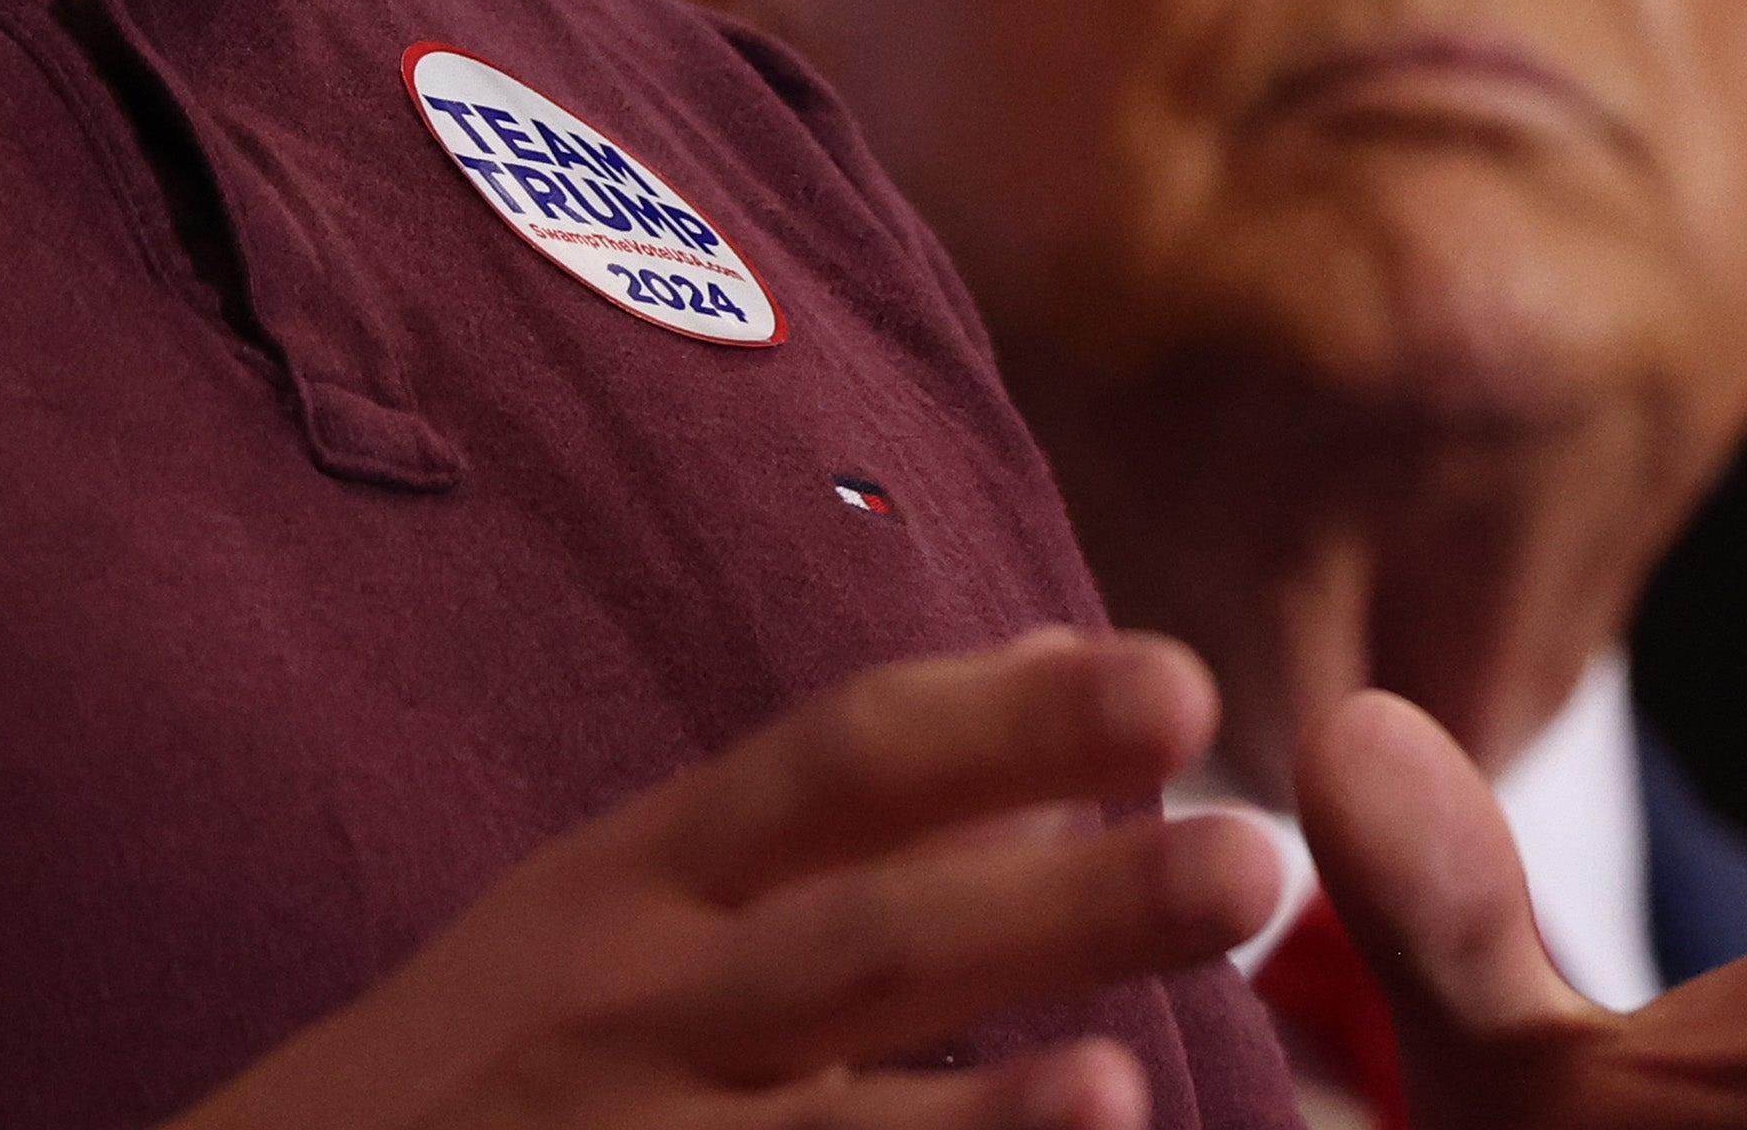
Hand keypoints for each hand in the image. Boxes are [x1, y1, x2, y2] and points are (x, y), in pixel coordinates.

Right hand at [175, 629, 1283, 1129]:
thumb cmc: (496, 1052)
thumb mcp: (621, 894)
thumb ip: (825, 811)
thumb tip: (1052, 662)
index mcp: (645, 881)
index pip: (843, 765)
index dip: (1008, 720)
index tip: (1178, 683)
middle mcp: (637, 1007)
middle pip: (867, 940)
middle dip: (1060, 900)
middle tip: (1251, 861)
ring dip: (979, 1127)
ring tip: (1130, 1094)